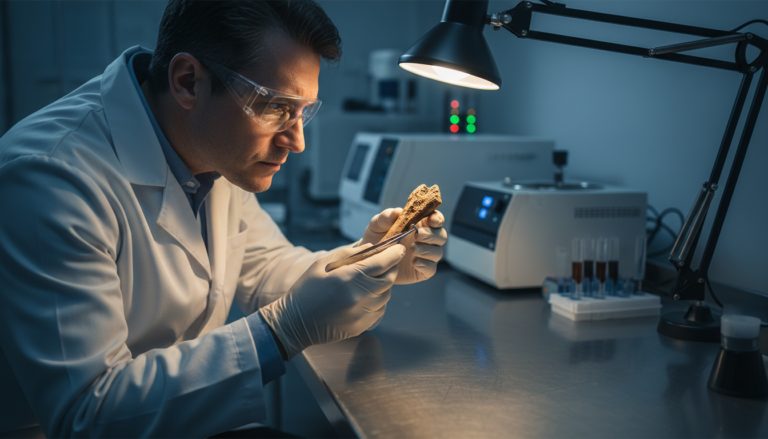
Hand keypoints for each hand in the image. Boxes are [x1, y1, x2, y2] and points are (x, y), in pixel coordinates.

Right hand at [259, 244, 403, 358]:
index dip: (394, 253)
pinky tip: (365, 296)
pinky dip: (378, 300)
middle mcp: (360, 296)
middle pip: (389, 278)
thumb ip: (347, 253)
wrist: (296, 323)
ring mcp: (363, 313)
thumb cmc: (307, 290)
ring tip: (371, 279)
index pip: (382, 262)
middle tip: (388, 262)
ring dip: (383, 284)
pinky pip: (381, 309)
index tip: (398, 248)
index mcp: (349, 278)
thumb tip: (370, 247)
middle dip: (392, 267)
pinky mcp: (363, 325)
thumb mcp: (322, 264)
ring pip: (386, 294)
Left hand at [361, 208, 447, 284]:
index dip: (437, 218)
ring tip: (412, 248)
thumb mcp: (377, 225)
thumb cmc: (377, 237)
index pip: (436, 219)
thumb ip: (386, 217)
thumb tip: (398, 212)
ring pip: (438, 252)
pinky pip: (431, 269)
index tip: (432, 219)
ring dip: (427, 250)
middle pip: (441, 236)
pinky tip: (414, 262)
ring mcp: (425, 256)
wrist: (369, 259)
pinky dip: (425, 265)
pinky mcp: (422, 271)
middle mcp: (426, 240)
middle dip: (432, 235)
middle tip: (418, 234)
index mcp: (420, 224)